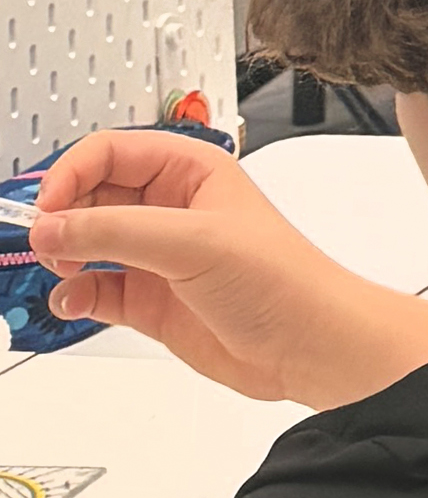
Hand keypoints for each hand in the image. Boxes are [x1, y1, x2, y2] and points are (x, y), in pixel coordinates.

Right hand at [31, 131, 427, 407]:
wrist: (310, 347)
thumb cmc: (284, 281)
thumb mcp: (195, 243)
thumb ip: (116, 232)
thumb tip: (53, 225)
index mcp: (190, 171)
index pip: (109, 151)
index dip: (70, 174)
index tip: (47, 208)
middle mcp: (170, 208)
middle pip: (89, 196)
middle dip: (61, 218)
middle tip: (48, 245)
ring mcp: (158, 254)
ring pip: (86, 243)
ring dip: (64, 257)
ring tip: (66, 271)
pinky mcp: (149, 298)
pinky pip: (92, 287)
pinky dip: (75, 293)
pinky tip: (76, 301)